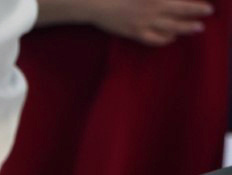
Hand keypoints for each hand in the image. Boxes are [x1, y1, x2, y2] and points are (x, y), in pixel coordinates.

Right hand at [63, 0, 213, 45]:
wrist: (97, 4)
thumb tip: (167, 0)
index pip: (179, 0)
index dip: (192, 2)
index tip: (203, 2)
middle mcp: (152, 8)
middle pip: (180, 11)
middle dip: (195, 12)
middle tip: (207, 12)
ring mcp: (144, 22)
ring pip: (171, 27)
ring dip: (186, 27)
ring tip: (197, 28)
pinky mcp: (135, 33)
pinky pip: (154, 39)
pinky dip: (165, 39)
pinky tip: (172, 37)